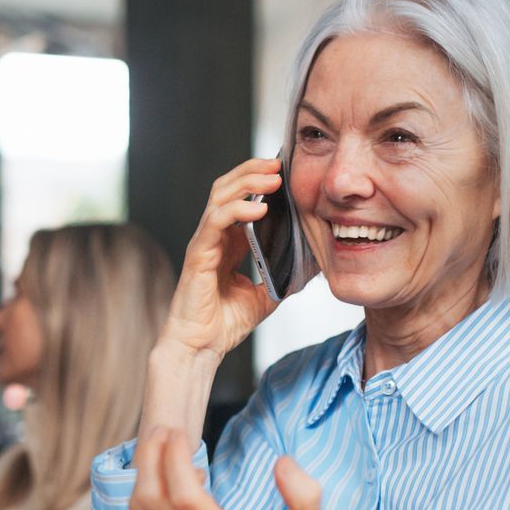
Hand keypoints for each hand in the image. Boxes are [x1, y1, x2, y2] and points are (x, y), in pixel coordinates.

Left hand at [129, 427, 324, 509]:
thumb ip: (304, 494)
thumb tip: (282, 462)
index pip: (183, 495)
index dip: (175, 459)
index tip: (180, 432)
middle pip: (152, 498)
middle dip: (151, 457)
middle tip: (162, 429)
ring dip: (146, 473)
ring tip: (163, 447)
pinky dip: (153, 496)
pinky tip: (175, 482)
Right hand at [157, 157, 283, 363]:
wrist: (201, 347)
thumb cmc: (224, 323)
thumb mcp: (265, 295)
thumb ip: (281, 276)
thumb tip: (311, 266)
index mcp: (229, 241)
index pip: (240, 196)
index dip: (258, 179)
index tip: (285, 170)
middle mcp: (215, 236)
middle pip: (228, 187)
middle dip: (253, 171)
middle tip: (279, 163)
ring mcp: (204, 242)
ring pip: (220, 196)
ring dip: (247, 182)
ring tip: (273, 177)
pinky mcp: (198, 254)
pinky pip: (215, 222)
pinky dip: (237, 210)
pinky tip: (259, 208)